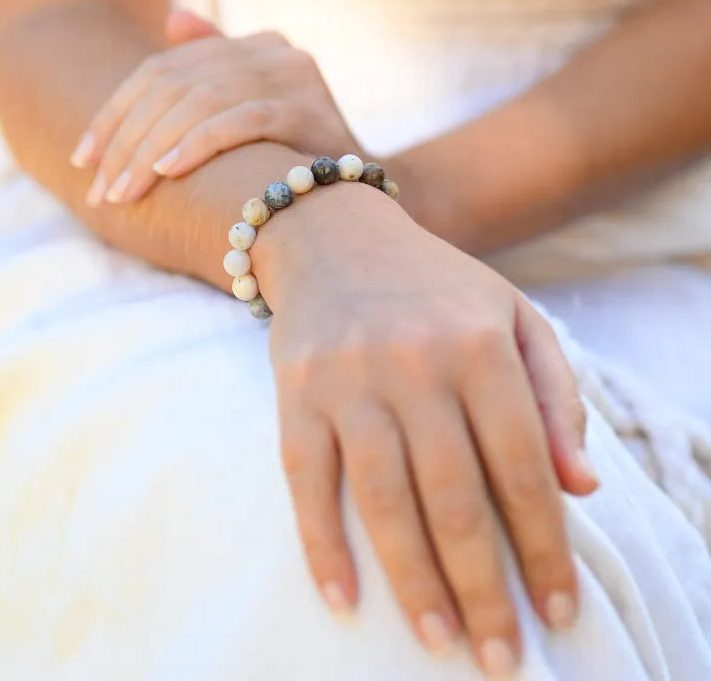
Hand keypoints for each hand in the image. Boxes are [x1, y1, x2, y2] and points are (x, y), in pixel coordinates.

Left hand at [71, 11, 359, 205]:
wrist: (358, 192)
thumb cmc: (294, 157)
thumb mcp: (251, 109)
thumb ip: (214, 67)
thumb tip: (173, 21)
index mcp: (250, 46)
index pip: (163, 70)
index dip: (116, 112)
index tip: (83, 159)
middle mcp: (269, 49)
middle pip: (175, 87)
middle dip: (128, 140)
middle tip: (99, 190)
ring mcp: (290, 76)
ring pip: (200, 103)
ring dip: (152, 150)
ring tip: (123, 192)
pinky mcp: (306, 109)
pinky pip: (239, 122)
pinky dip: (199, 144)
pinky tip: (167, 170)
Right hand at [253, 183, 597, 676]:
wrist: (336, 237)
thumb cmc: (434, 287)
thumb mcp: (512, 317)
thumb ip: (554, 396)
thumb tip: (581, 488)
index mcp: (480, 344)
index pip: (524, 465)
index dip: (545, 546)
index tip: (558, 610)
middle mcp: (414, 362)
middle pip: (455, 496)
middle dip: (484, 588)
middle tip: (502, 658)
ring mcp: (348, 378)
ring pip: (383, 499)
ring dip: (414, 582)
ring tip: (440, 642)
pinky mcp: (295, 391)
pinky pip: (305, 479)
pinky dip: (322, 543)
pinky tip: (343, 599)